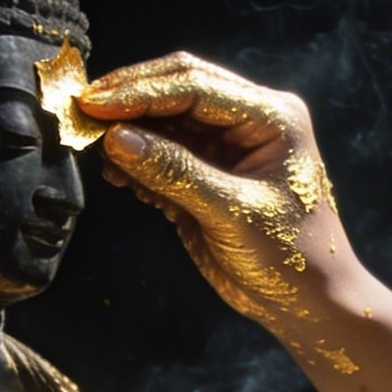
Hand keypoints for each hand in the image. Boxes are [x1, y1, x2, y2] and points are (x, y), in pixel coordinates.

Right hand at [78, 52, 351, 327]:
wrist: (309, 303)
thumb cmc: (291, 257)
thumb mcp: (232, 214)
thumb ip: (176, 173)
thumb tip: (116, 137)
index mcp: (271, 116)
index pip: (195, 87)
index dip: (140, 92)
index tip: (94, 104)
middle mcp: (249, 120)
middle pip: (178, 90)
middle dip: (130, 99)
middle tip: (82, 111)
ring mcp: (228, 146)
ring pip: (165, 122)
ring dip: (129, 133)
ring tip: (94, 148)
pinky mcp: (208, 174)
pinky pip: (163, 155)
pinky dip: (137, 163)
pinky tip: (117, 175)